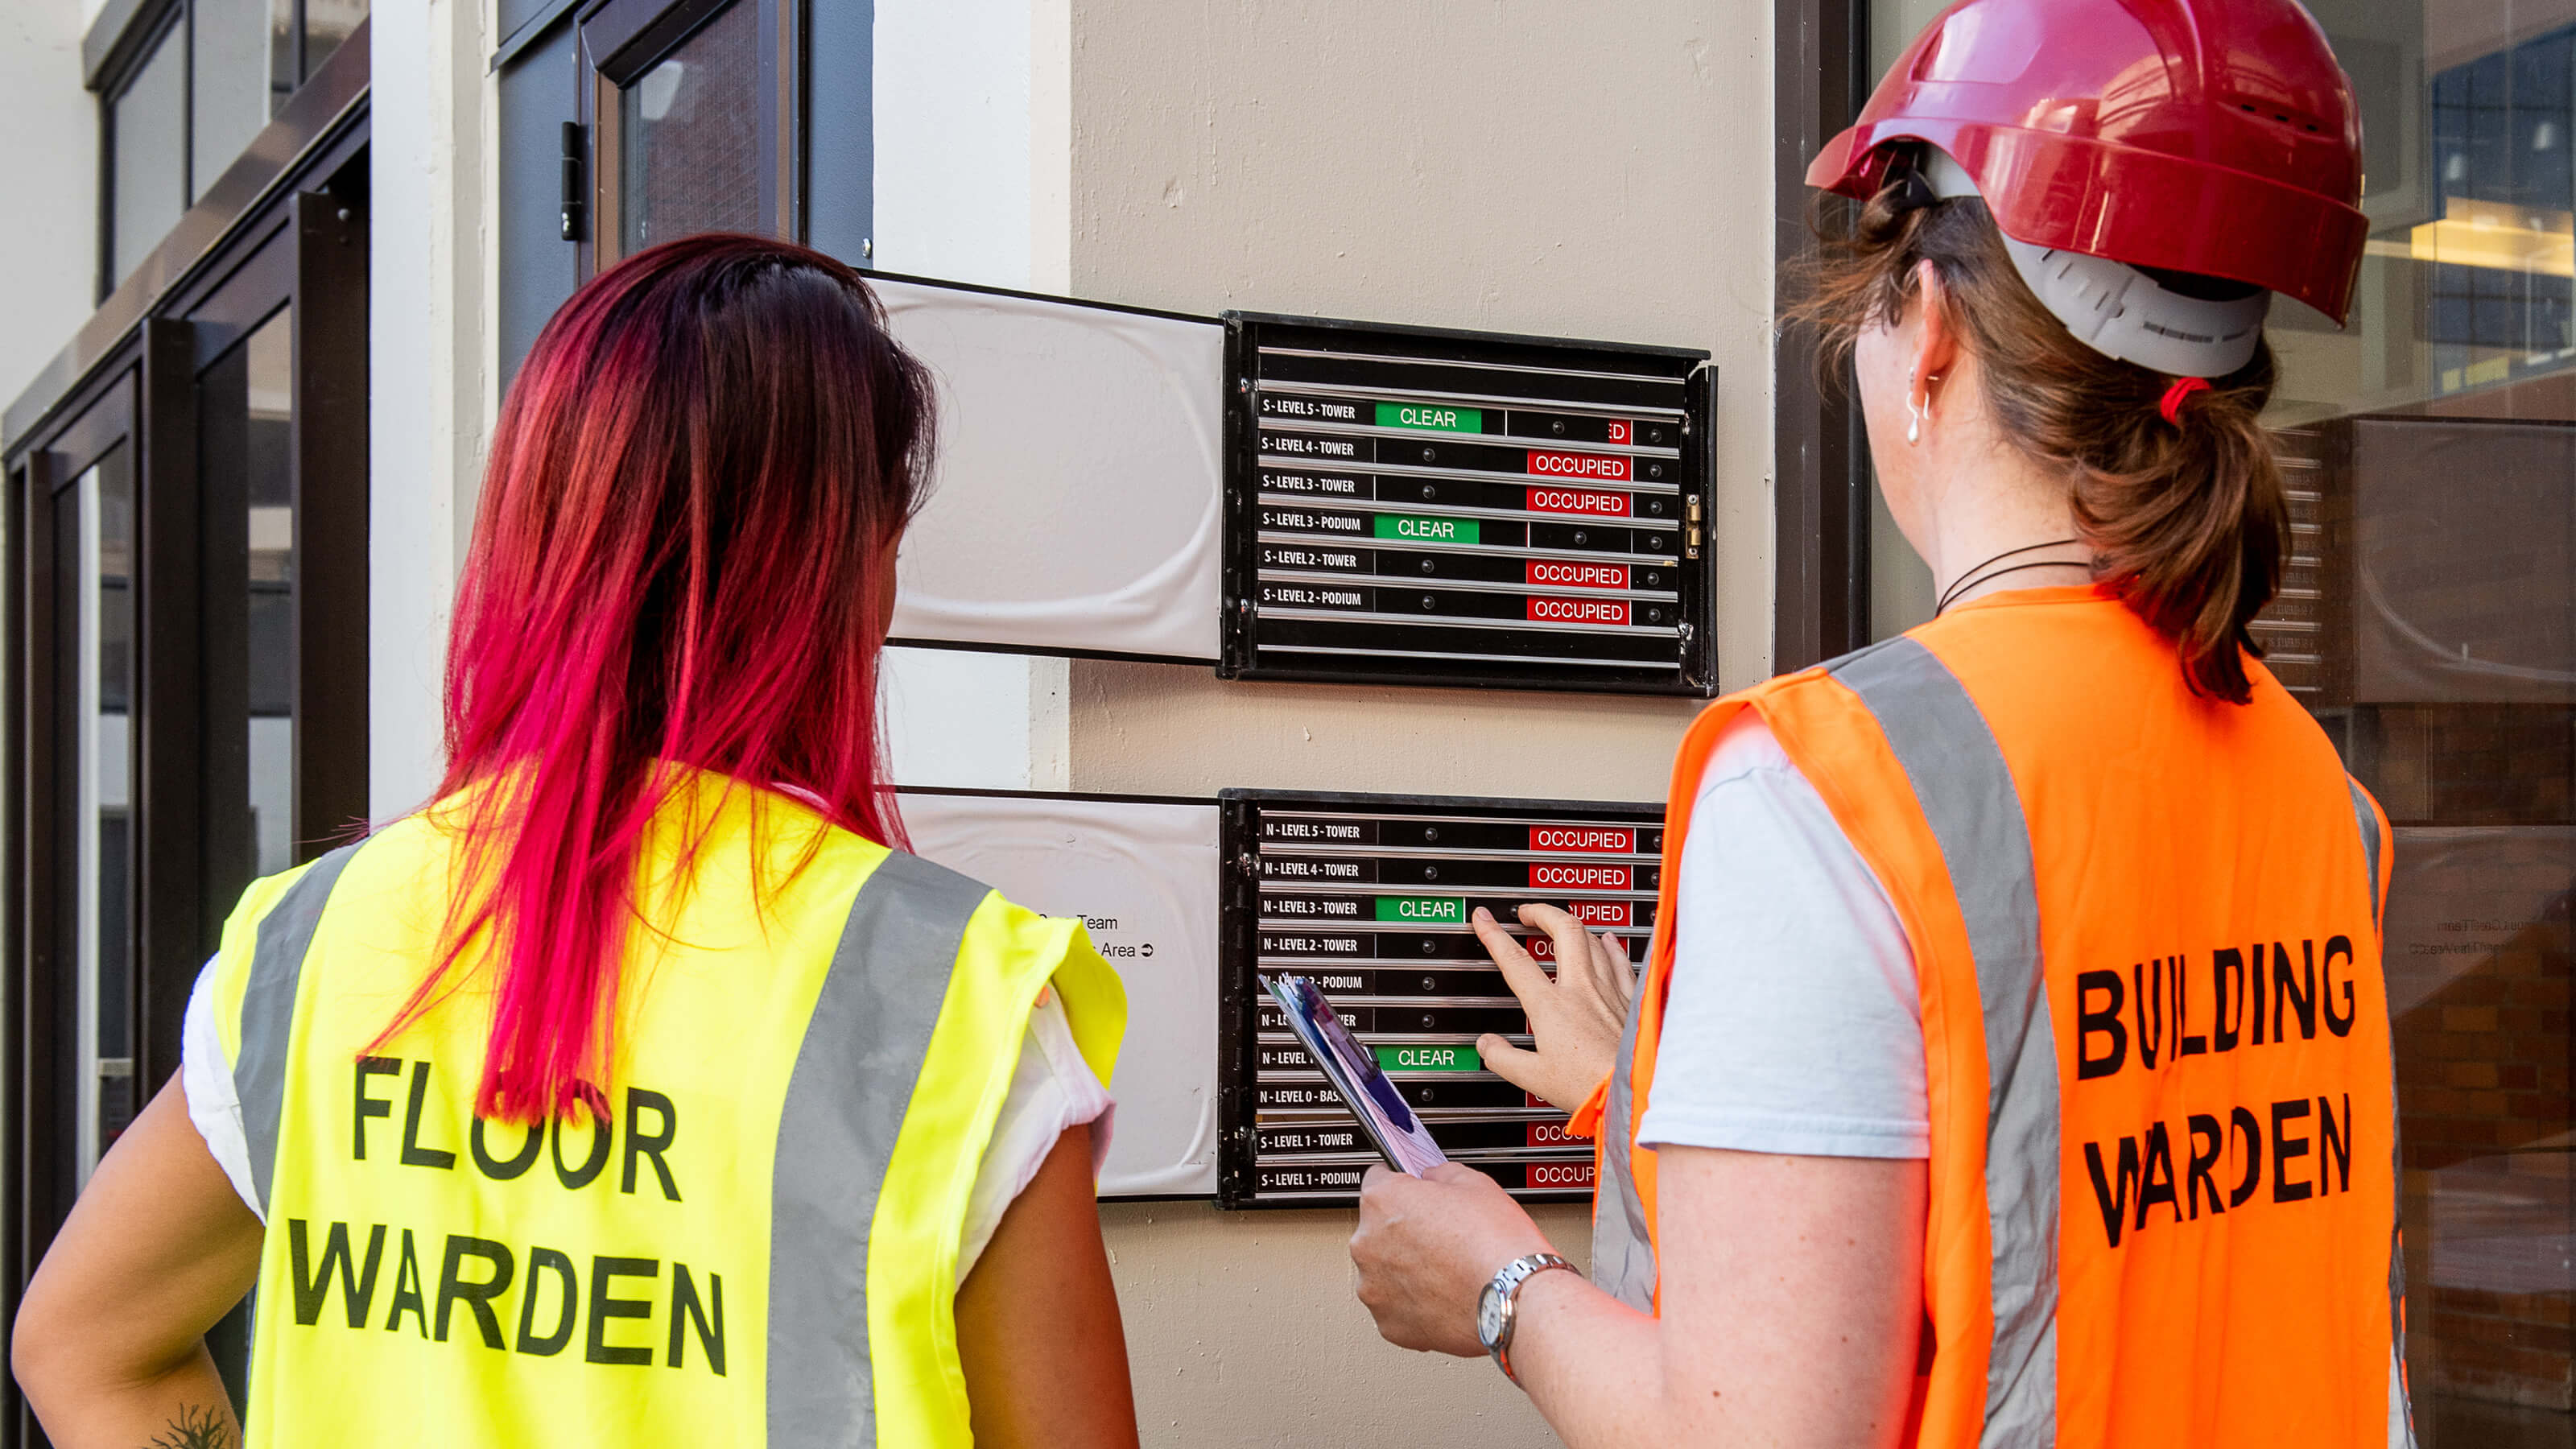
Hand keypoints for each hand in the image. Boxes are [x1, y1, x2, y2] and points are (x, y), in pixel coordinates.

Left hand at [1351, 1163, 1554, 1356]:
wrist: (1514, 1297)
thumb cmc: (1495, 1243)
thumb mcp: (1473, 1182)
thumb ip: (1439, 1175)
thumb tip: (1431, 1179)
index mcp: (1382, 1201)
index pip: (1377, 1181)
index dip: (1402, 1186)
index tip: (1415, 1195)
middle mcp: (1367, 1244)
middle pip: (1377, 1230)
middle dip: (1404, 1232)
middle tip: (1441, 1237)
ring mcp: (1374, 1288)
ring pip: (1384, 1272)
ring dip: (1406, 1270)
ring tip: (1446, 1271)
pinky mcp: (1389, 1324)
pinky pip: (1396, 1307)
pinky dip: (1415, 1303)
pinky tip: (1444, 1295)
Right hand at [1472, 905, 1634, 1111]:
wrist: (1633, 1090)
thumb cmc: (1589, 1086)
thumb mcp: (1534, 1078)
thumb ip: (1504, 1058)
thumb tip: (1487, 1045)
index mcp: (1550, 1006)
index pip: (1515, 960)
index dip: (1494, 935)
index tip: (1485, 919)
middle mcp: (1581, 990)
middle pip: (1564, 931)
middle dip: (1542, 913)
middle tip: (1527, 913)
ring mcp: (1609, 992)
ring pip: (1593, 940)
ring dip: (1573, 926)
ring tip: (1561, 923)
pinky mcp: (1630, 1001)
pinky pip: (1621, 961)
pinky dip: (1611, 945)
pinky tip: (1609, 940)